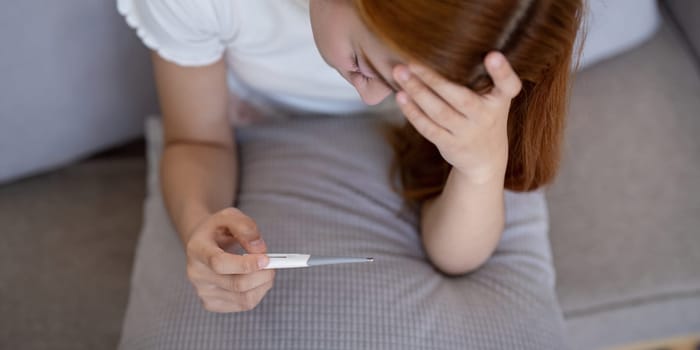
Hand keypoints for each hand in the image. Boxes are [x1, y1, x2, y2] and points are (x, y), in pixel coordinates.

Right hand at [185, 207, 273, 312]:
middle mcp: (196, 273)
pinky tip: (256, 280)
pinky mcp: (211, 304)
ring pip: (243, 298)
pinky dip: (258, 293)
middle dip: (262, 275)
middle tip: (273, 263)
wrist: (202, 244)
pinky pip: (243, 305)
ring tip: (266, 270)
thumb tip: (260, 249)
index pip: (219, 263)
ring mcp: (202, 291)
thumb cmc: (218, 230)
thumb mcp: (230, 216)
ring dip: (263, 284)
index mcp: (197, 249)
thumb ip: (245, 227)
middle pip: (236, 284)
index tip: (266, 259)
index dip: (246, 264)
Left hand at [393, 51, 521, 183]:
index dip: (502, 72)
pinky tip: (401, 96)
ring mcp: (467, 133)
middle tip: (413, 62)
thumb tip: (445, 46)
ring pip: (439, 112)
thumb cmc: (485, 114)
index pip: (509, 86)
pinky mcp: (449, 144)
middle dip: (435, 80)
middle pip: (460, 98)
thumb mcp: (494, 97)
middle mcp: (486, 117)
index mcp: (500, 100)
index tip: (493, 55)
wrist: (485, 158)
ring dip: (417, 92)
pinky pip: (428, 128)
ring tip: (400, 74)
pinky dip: (412, 112)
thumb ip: (481, 77)